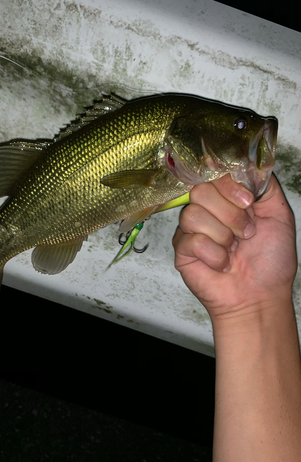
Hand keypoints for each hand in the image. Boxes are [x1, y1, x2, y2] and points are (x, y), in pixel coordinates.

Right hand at [173, 174, 296, 327]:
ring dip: (222, 236)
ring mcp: (192, 229)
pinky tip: (222, 264)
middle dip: (229, 214)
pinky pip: (191, 239)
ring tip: (233, 251)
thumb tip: (248, 165)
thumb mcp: (279, 215)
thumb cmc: (270, 262)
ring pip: (193, 214)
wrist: (259, 296)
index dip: (229, 186)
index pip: (216, 174)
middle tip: (245, 233)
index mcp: (229, 199)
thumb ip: (264, 186)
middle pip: (200, 190)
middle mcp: (209, 210)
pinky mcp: (182, 249)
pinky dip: (214, 255)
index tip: (248, 202)